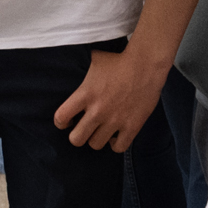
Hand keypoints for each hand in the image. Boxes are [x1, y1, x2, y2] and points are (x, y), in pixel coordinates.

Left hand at [52, 43, 166, 151]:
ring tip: (100, 131)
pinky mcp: (132, 126)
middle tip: (83, 129)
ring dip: (96, 139)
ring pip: (96, 145)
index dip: (61, 122)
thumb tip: (73, 61)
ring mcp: (115, 120)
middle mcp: (97, 111)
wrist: (146, 64)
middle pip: (76, 139)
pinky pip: (118, 148)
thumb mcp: (93, 61)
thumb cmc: (118, 60)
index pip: (61, 118)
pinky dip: (115, 144)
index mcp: (85, 95)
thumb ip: (82, 69)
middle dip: (77, 136)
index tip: (68, 120)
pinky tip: (116, 135)